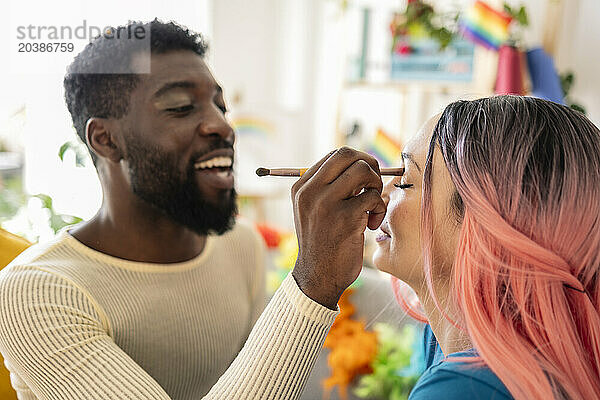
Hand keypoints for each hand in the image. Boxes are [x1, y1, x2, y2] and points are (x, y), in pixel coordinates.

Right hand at [291, 147, 385, 308]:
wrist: (318, 278)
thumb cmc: (322, 244)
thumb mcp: (313, 211)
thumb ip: (327, 188)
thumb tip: (359, 164)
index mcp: (301, 187)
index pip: (335, 156)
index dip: (358, 162)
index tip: (366, 179)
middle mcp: (310, 191)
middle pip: (347, 155)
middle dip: (369, 166)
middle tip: (374, 186)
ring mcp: (326, 203)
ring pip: (363, 171)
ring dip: (376, 186)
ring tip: (372, 206)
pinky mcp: (345, 217)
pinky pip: (373, 197)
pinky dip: (379, 209)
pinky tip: (370, 225)